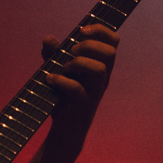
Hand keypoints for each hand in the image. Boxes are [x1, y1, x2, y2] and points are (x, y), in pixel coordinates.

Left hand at [41, 22, 119, 137]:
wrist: (63, 131)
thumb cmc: (63, 98)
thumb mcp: (57, 71)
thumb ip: (53, 54)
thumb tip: (49, 38)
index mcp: (101, 66)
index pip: (113, 41)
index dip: (101, 30)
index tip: (82, 30)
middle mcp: (102, 78)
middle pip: (110, 52)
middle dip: (89, 45)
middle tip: (72, 52)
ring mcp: (95, 93)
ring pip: (99, 69)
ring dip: (79, 62)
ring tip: (64, 67)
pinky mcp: (84, 107)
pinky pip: (78, 89)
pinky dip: (61, 81)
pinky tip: (50, 80)